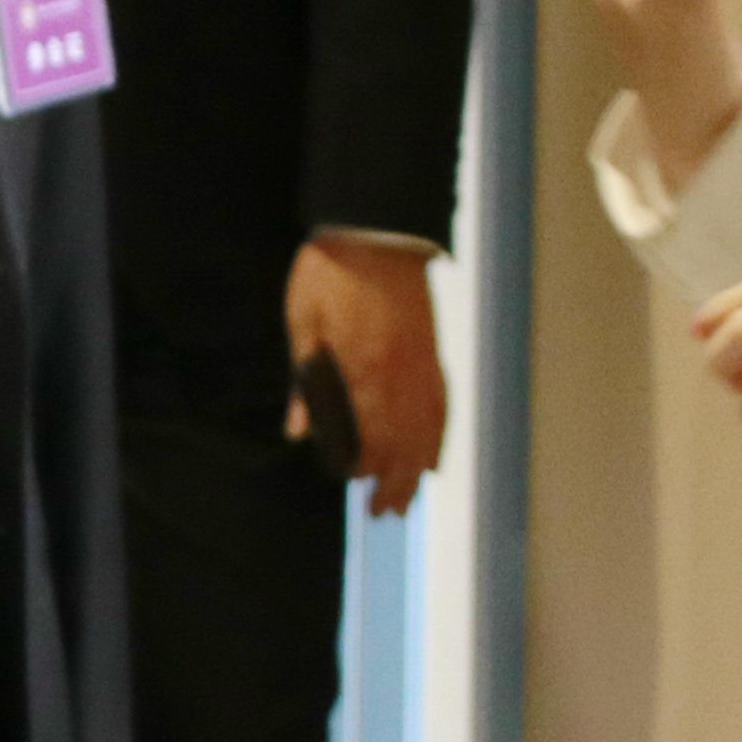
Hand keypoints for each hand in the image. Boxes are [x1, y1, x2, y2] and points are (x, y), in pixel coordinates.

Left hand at [285, 234, 447, 516]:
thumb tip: (300, 431)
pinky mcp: (431, 350)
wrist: (377, 228)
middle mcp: (399, 374)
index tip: (349, 480)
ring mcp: (421, 363)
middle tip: (386, 513)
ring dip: (419, 467)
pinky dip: (439, 434)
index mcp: (363, 369)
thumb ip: (304, 380)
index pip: (366, 435)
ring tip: (411, 497)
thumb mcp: (303, 321)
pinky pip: (441, 404)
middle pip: (402, 443)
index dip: (359, 464)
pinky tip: (434, 453)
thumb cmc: (331, 271)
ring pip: (427, 429)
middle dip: (394, 482)